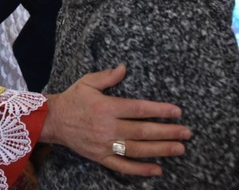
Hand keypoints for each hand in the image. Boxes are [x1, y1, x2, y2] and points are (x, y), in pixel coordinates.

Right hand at [39, 64, 190, 176]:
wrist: (52, 120)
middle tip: (186, 133)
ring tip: (179, 149)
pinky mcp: (100, 157)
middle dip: (167, 132)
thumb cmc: (73, 99)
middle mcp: (107, 127)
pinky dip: (140, 170)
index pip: (138, 109)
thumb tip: (124, 68)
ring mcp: (104, 145)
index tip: (177, 111)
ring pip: (137, 150)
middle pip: (142, 131)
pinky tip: (157, 169)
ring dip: (160, 150)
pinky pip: (123, 166)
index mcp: (106, 107)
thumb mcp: (87, 82)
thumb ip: (107, 76)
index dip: (159, 110)